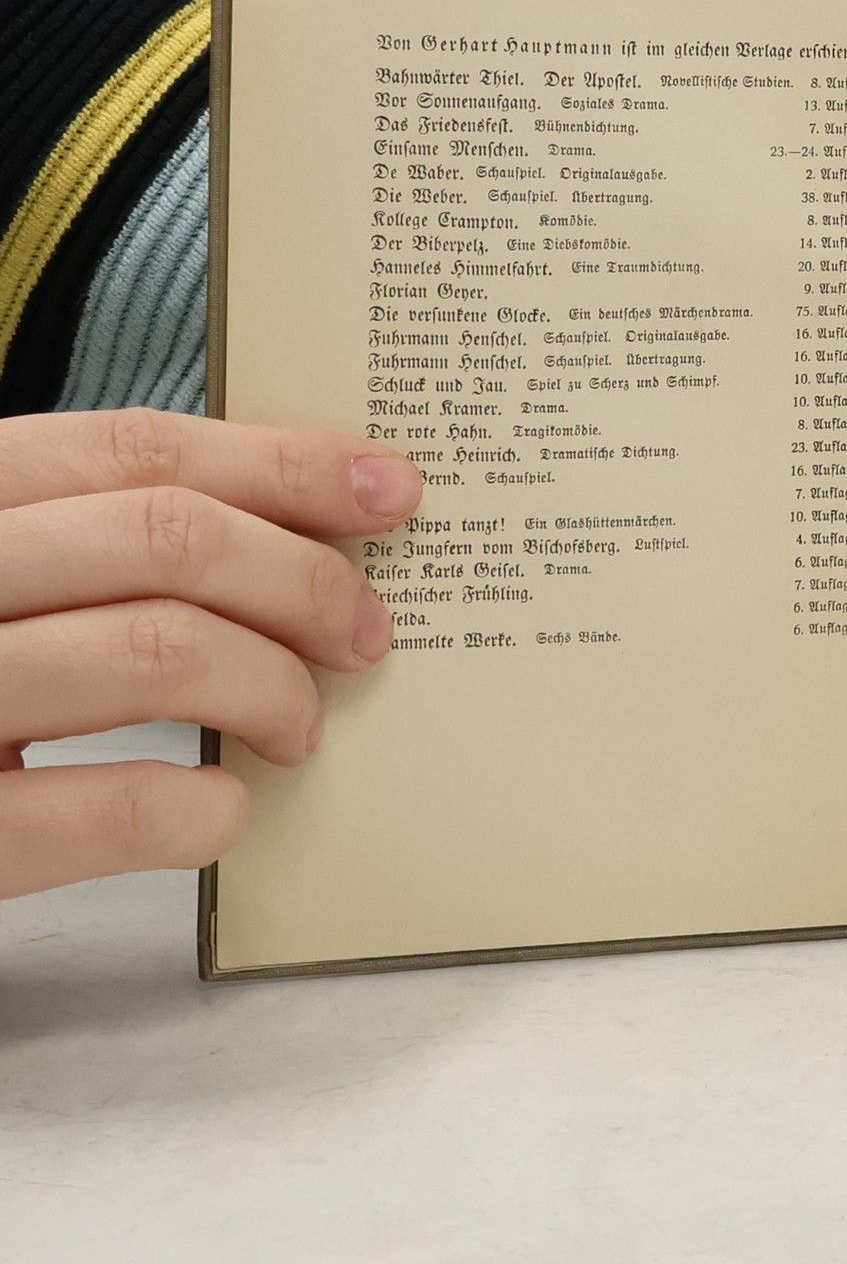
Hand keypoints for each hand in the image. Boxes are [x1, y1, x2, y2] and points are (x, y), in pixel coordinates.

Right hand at [0, 408, 420, 897]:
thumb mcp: (1, 579)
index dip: (283, 463)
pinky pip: (104, 811)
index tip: (392, 492)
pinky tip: (222, 813)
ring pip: (156, 650)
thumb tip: (297, 531)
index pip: (131, 450)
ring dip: (271, 688)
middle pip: (165, 537)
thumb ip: (90, 547)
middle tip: (365, 635)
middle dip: (302, 580)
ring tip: (298, 728)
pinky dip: (197, 810)